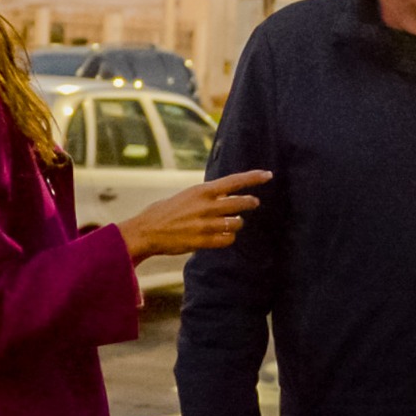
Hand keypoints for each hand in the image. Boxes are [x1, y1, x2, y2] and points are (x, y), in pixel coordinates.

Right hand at [117, 169, 271, 261]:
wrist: (147, 231)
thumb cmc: (165, 211)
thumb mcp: (187, 195)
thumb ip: (207, 195)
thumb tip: (225, 193)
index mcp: (202, 191)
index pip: (234, 181)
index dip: (253, 178)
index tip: (268, 175)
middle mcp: (207, 206)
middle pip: (240, 203)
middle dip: (250, 203)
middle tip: (254, 203)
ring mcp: (206, 224)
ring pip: (236, 223)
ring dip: (237, 223)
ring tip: (232, 222)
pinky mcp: (203, 241)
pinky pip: (227, 240)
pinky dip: (228, 238)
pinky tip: (223, 236)